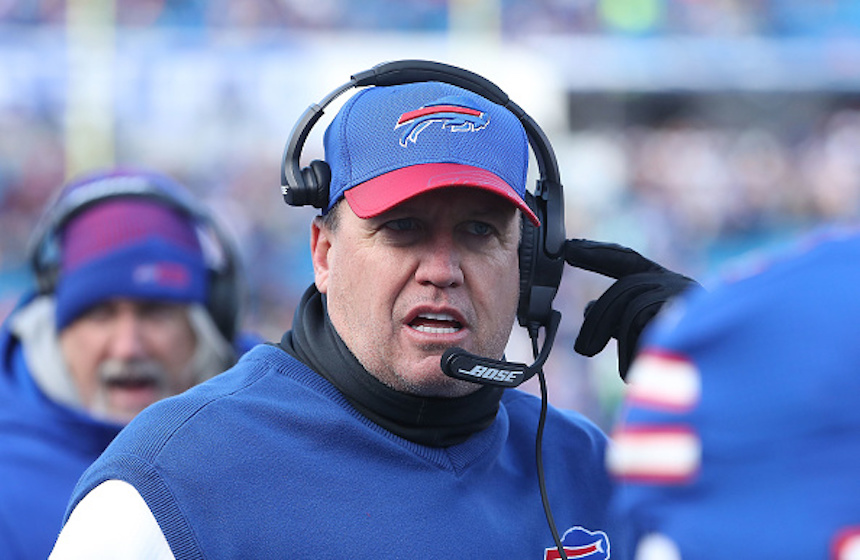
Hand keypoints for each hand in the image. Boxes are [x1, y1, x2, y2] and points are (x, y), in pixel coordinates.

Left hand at [564, 239, 700, 380]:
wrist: (728, 375)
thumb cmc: (690, 361)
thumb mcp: (650, 334)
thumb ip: (621, 316)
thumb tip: (588, 308)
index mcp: (669, 285)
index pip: (628, 260)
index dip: (599, 254)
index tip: (569, 248)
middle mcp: (679, 284)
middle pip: (625, 288)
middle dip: (599, 319)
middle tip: (584, 349)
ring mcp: (686, 297)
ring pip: (632, 308)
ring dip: (621, 342)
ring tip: (623, 372)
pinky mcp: (688, 314)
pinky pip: (645, 325)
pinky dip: (634, 350)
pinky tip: (636, 371)